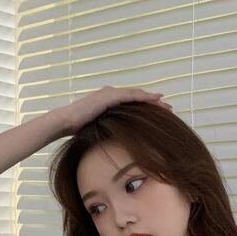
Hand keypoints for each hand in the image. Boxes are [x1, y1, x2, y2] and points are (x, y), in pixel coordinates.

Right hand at [58, 85, 172, 134]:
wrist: (67, 121)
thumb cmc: (80, 128)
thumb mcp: (100, 128)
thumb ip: (110, 129)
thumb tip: (119, 142)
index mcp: (111, 101)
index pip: (133, 103)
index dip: (147, 107)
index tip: (160, 113)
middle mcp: (112, 94)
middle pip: (137, 97)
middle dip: (154, 103)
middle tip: (169, 109)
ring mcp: (110, 93)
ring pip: (136, 95)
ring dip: (152, 99)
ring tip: (165, 105)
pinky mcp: (109, 95)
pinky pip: (130, 95)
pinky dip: (142, 96)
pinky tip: (153, 99)